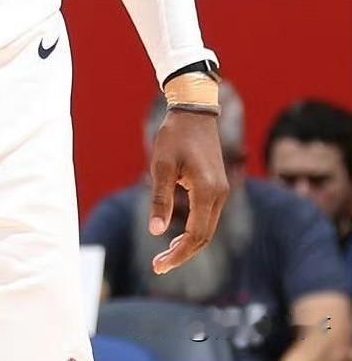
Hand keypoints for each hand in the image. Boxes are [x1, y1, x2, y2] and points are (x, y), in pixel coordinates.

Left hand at [148, 110, 228, 274]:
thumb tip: (156, 231)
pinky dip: (195, 231)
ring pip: (208, 229)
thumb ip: (160, 198)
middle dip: (182, 254)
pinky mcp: (217, 187)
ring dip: (189, 245)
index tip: (159, 265)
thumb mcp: (161, 165)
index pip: (197, 235)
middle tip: (159, 266)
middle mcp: (220, 195)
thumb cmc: (175, 135)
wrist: (194, 111)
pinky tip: (178, 236)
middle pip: (205, 237)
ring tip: (165, 255)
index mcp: (207, 191)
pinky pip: (208, 217)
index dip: (179, 254)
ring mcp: (221, 191)